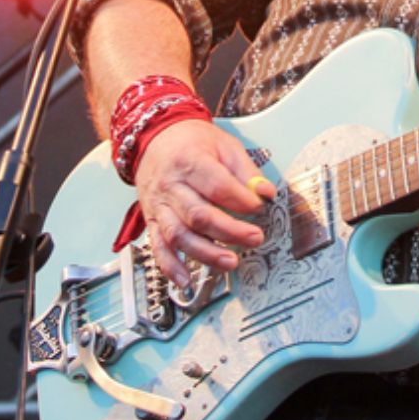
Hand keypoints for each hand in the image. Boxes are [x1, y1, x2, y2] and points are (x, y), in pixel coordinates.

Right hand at [132, 120, 276, 287]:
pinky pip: (158, 247)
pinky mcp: (153, 220)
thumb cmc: (191, 142)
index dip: (242, 200)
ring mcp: (159, 205)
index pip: (218, 186)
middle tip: (255, 238)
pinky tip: (186, 280)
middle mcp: (171, 186)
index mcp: (190, 162)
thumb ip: (246, 172)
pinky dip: (171, 266)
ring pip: (178, 235)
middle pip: (199, 215)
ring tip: (230, 262)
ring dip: (205, 253)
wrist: (155, 139)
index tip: (260, 207)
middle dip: (229, 231)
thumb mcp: (224, 145)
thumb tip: (266, 193)